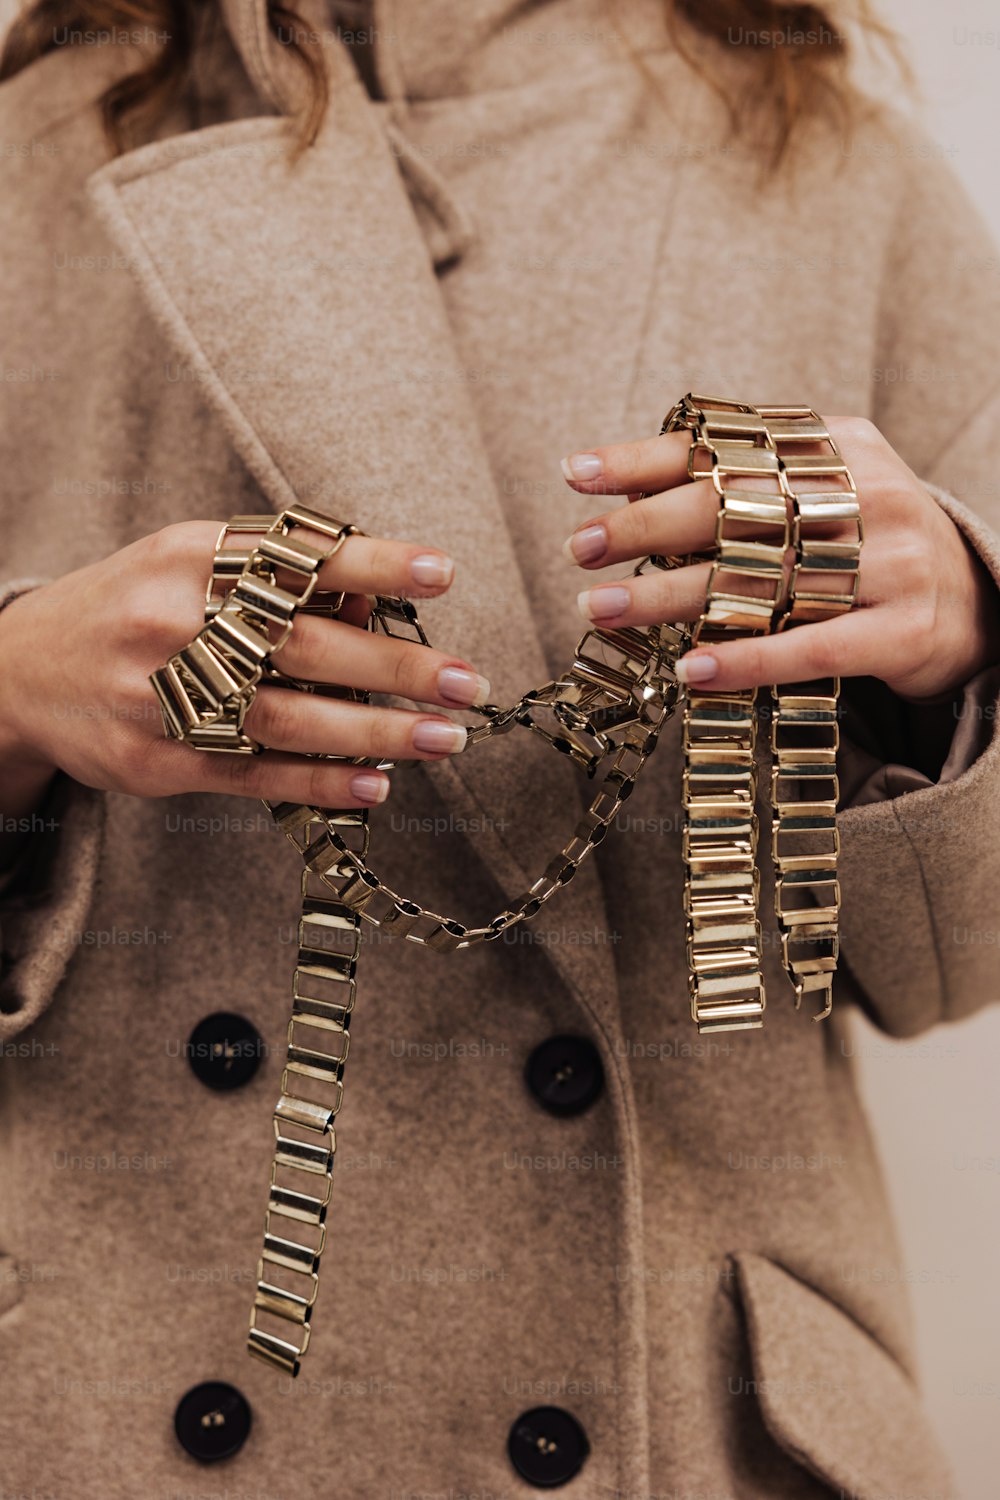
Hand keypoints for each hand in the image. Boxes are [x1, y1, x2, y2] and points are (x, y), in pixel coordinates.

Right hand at [0, 520, 490, 815]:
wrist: (21, 671)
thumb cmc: (134, 609)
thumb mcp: (191, 566)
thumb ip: (278, 578)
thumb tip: (377, 604)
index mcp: (190, 555)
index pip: (296, 554)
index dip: (374, 564)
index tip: (442, 574)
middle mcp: (172, 619)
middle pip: (302, 644)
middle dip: (395, 666)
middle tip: (466, 683)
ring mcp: (157, 694)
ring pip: (283, 718)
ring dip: (373, 732)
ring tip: (443, 738)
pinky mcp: (153, 761)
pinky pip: (250, 775)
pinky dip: (318, 782)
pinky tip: (374, 785)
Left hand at [558, 417, 999, 702]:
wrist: (976, 602)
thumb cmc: (868, 545)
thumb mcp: (815, 495)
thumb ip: (736, 489)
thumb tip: (625, 495)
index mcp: (834, 446)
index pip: (724, 445)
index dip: (643, 458)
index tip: (575, 473)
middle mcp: (864, 492)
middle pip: (733, 506)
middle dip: (644, 527)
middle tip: (580, 549)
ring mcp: (889, 561)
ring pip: (759, 579)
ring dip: (667, 598)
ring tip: (600, 609)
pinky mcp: (901, 629)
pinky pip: (808, 646)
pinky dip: (743, 660)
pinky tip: (689, 671)